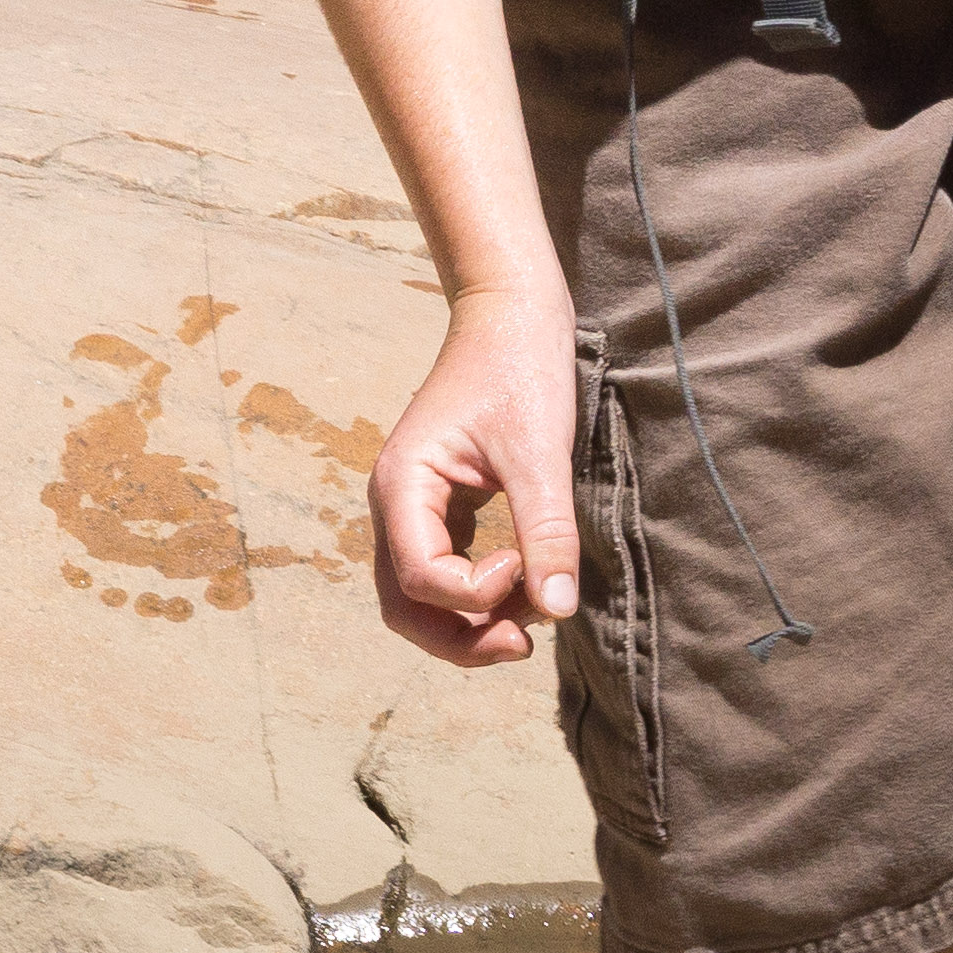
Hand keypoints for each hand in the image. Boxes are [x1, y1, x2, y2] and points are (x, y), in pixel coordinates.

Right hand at [364, 285, 581, 668]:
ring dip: (470, 620)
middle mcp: (394, 503)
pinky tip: (525, 583)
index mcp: (402, 486)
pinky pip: (445, 568)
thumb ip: (547, 531)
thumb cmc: (521, 366)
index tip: (524, 563)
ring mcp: (414, 506)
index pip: (420, 579)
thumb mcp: (539, 451)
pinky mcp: (441, 504)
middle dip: (460, 637)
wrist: (511, 309)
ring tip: (531, 614)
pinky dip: (479, 592)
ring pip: (421, 596)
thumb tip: (557, 611)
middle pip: (406, 605)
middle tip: (523, 643)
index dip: (476, 595)